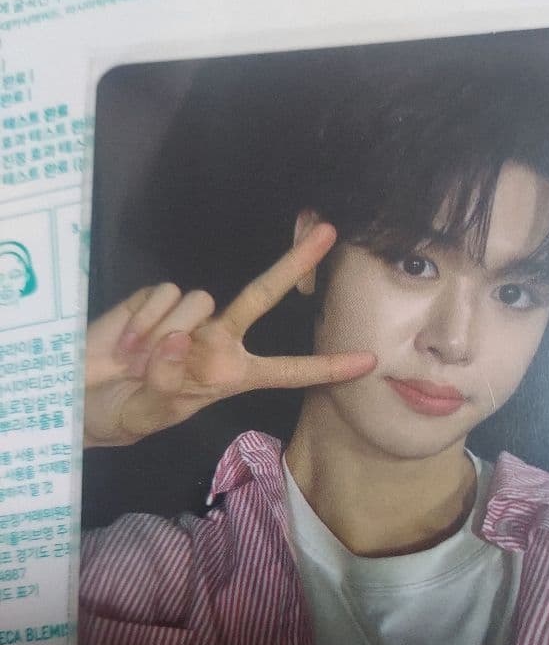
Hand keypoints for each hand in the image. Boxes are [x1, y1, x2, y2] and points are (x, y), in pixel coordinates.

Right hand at [83, 224, 375, 446]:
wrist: (84, 395)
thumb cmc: (128, 411)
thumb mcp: (154, 412)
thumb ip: (170, 383)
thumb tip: (180, 338)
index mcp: (232, 375)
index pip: (288, 371)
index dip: (327, 367)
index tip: (368, 362)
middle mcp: (219, 340)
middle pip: (262, 297)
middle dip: (293, 264)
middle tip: (327, 231)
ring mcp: (190, 316)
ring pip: (200, 300)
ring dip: (165, 332)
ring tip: (138, 361)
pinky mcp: (157, 298)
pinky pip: (163, 295)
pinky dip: (142, 321)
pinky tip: (126, 343)